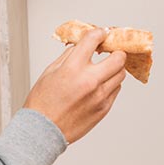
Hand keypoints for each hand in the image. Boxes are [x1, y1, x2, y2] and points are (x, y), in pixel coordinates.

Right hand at [22, 28, 126, 143]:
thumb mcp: (50, 72)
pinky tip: (100, 85)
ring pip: (121, 74)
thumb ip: (68, 56)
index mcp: (73, 68)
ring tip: (104, 70)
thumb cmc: (42, 103)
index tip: (102, 33)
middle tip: (110, 51)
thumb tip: (81, 46)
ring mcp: (99, 96)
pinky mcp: (104, 109)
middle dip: (115, 51)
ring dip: (114, 69)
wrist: (43, 131)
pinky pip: (116, 91)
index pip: (94, 40)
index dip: (99, 33)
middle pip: (118, 57)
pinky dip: (111, 84)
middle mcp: (90, 81)